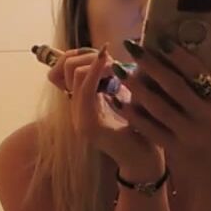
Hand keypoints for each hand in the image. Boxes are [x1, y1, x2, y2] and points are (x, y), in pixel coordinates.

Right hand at [49, 46, 164, 181]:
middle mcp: (76, 111)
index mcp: (81, 104)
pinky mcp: (89, 124)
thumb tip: (106, 51)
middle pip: (67, 67)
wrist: (146, 159)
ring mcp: (79, 119)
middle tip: (113, 62)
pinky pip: (87, 90)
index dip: (80, 53)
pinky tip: (112, 65)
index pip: (64, 68)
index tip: (104, 54)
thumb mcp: (123, 96)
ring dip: (98, 63)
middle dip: (90, 56)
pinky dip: (98, 72)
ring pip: (76, 74)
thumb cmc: (140, 127)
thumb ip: (110, 79)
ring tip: (116, 68)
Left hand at [112, 39, 210, 191]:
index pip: (198, 73)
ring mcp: (188, 134)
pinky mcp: (174, 149)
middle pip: (174, 86)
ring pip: (158, 107)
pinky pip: (150, 129)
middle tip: (131, 46)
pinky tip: (118, 102)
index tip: (161, 41)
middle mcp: (205, 117)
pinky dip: (133, 115)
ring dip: (136, 87)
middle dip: (151, 64)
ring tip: (118, 70)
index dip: (179, 56)